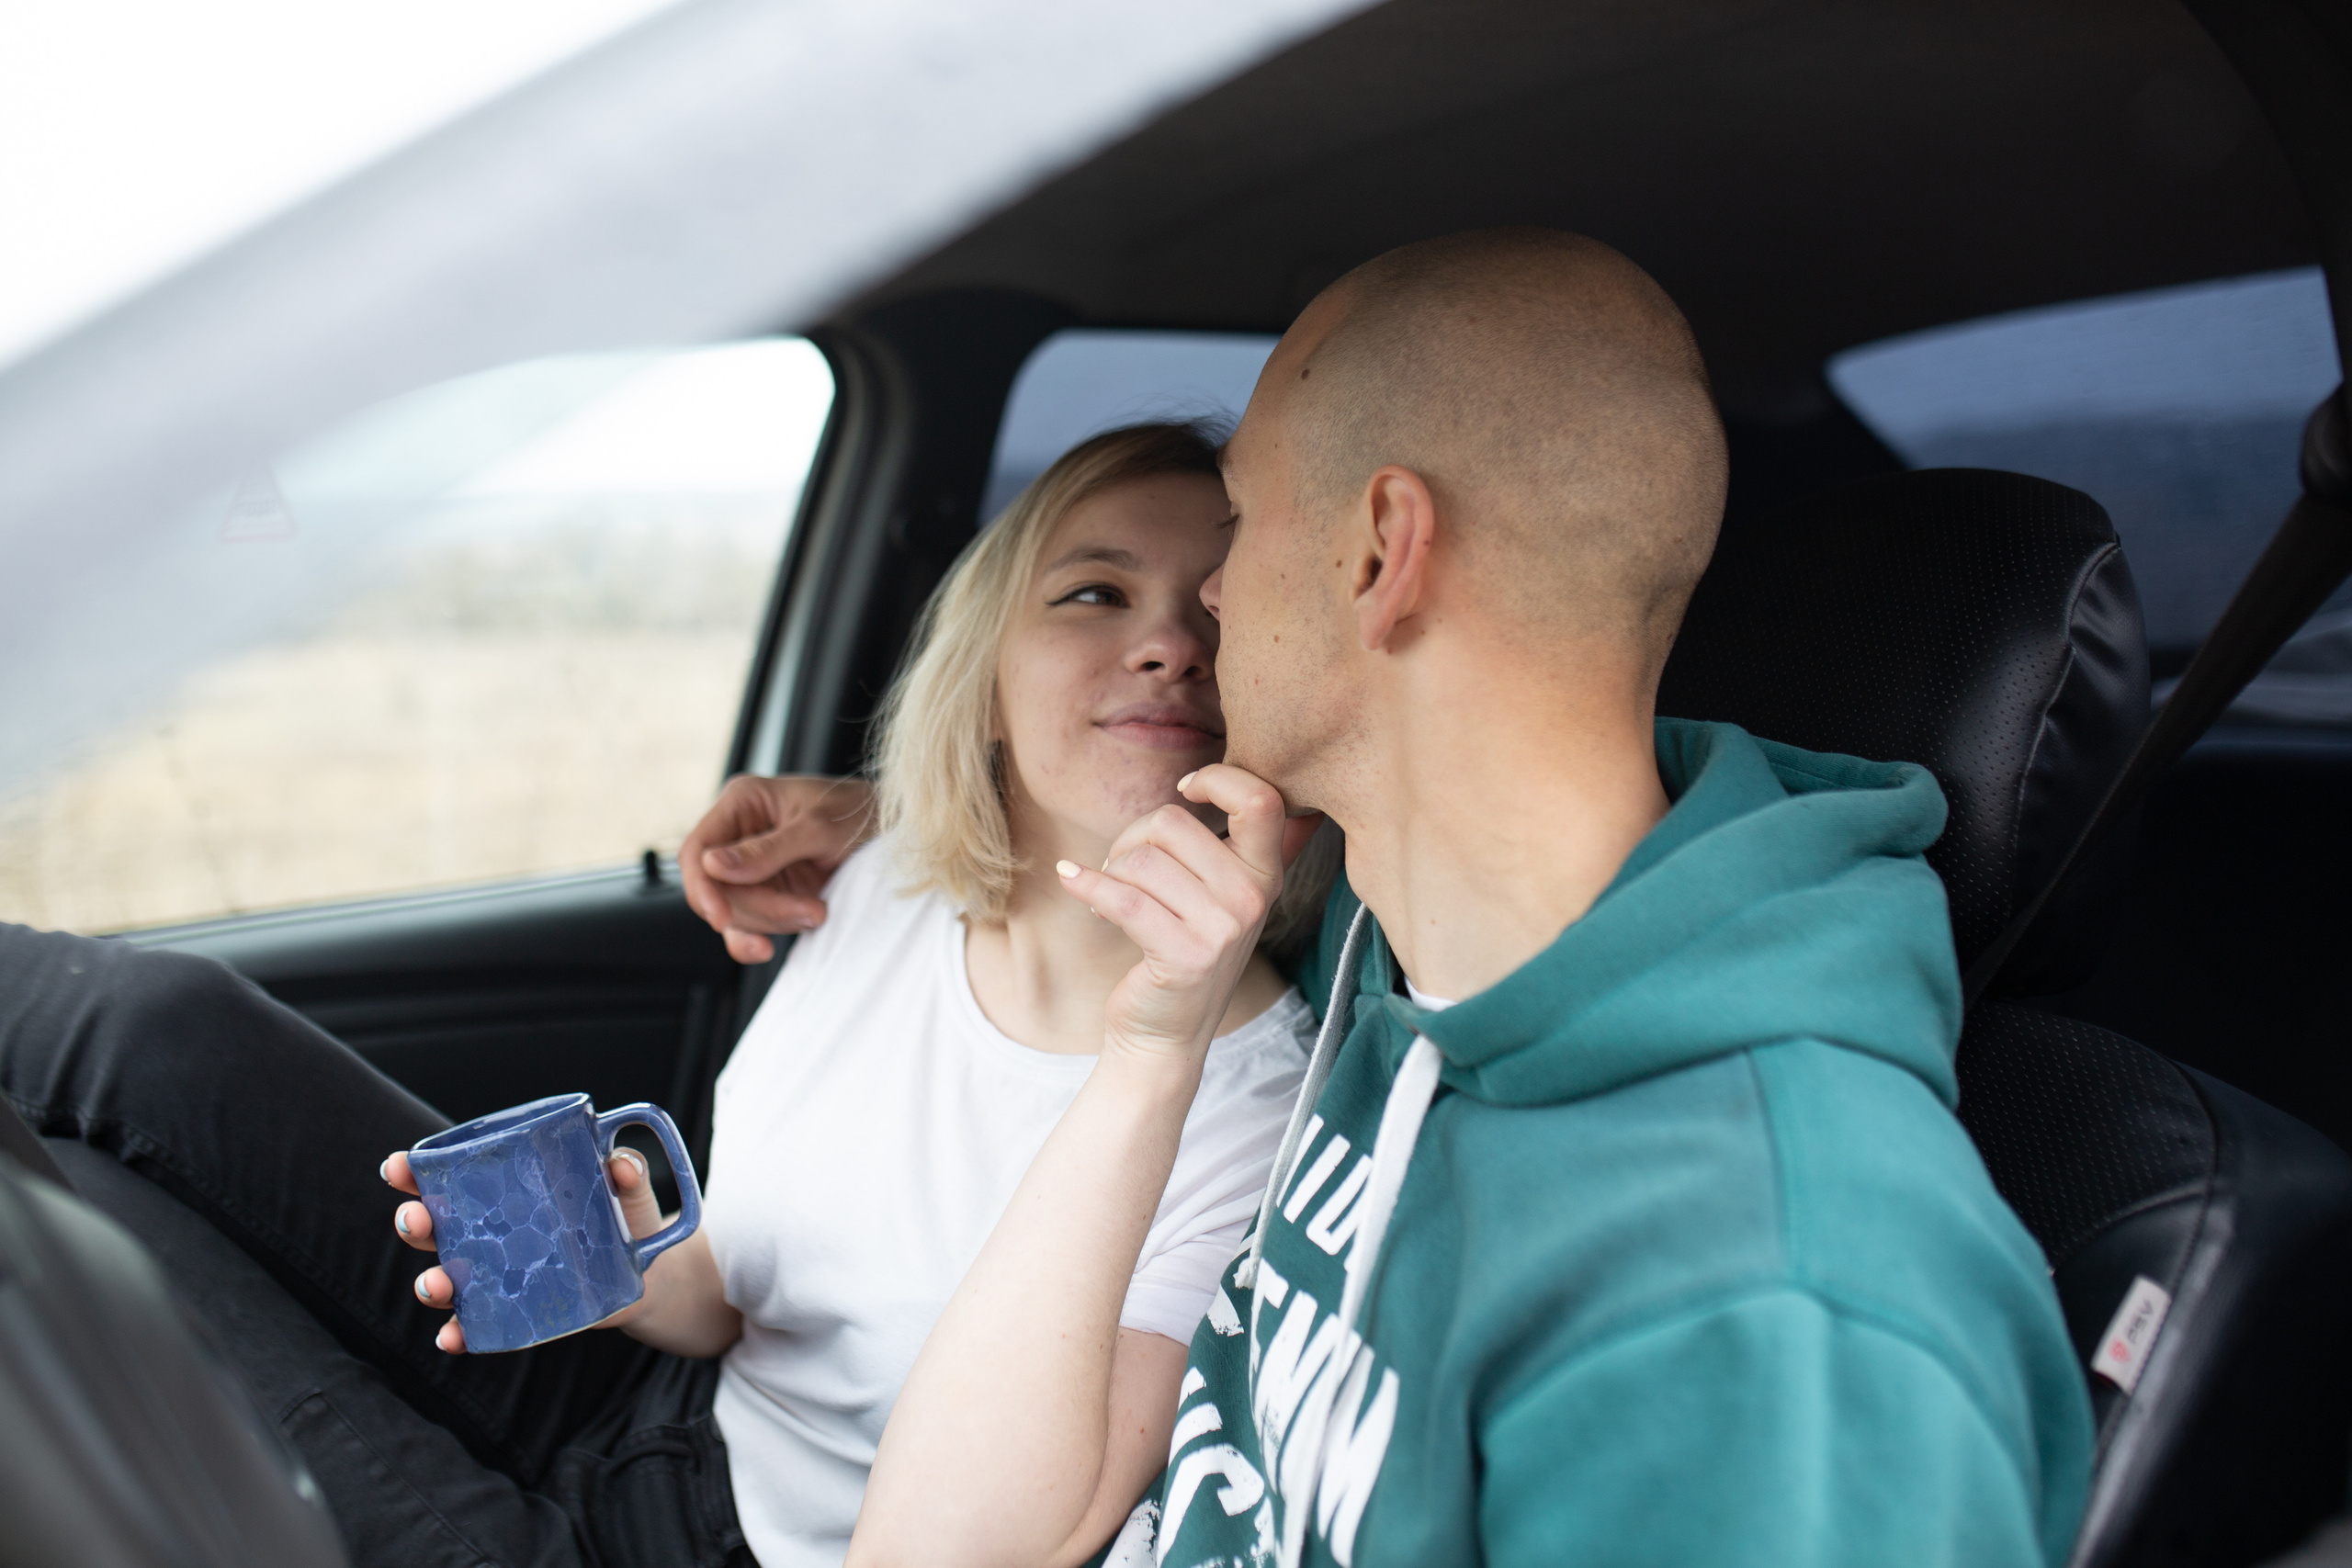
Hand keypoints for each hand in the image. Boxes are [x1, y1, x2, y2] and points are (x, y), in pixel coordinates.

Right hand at [383, 1146, 667, 1353]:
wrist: (653, 1272)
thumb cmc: (625, 1218)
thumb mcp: (629, 1190)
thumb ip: (627, 1172)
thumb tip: (621, 1165)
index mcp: (504, 1193)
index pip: (450, 1178)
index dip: (415, 1173)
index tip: (397, 1166)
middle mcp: (490, 1235)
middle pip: (436, 1229)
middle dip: (414, 1223)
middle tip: (414, 1218)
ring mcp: (499, 1276)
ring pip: (448, 1280)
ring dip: (430, 1283)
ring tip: (435, 1284)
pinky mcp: (517, 1312)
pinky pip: (478, 1326)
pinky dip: (459, 1334)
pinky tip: (452, 1338)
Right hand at [679, 775, 875, 962]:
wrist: (897, 832)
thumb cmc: (861, 813)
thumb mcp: (819, 827)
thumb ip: (767, 849)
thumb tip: (712, 867)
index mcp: (742, 803)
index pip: (697, 850)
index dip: (701, 887)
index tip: (722, 916)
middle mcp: (740, 835)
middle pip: (715, 890)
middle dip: (757, 908)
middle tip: (809, 910)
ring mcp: (753, 868)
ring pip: (734, 913)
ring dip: (773, 922)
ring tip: (820, 911)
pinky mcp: (770, 894)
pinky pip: (748, 926)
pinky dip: (759, 938)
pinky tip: (768, 949)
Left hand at [1054, 765, 1319, 1068]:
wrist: (1165, 1034)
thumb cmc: (1185, 950)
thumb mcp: (1225, 896)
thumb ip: (1243, 845)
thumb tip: (1262, 794)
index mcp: (1266, 874)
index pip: (1260, 799)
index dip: (1217, 778)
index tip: (1186, 790)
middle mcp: (1252, 898)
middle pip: (1173, 823)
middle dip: (1132, 839)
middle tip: (1124, 870)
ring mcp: (1223, 928)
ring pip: (1141, 860)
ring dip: (1111, 872)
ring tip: (1112, 896)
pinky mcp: (1186, 956)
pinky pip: (1123, 897)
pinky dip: (1087, 884)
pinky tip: (1071, 879)